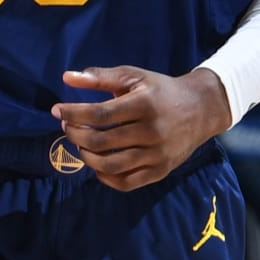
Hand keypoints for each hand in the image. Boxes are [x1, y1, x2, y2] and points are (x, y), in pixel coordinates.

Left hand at [51, 64, 230, 190]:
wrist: (201, 109)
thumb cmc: (161, 90)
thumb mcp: (134, 77)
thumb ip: (100, 77)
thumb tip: (67, 77)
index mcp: (144, 104)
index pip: (98, 114)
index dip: (73, 113)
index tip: (57, 111)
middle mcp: (152, 131)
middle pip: (100, 140)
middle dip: (75, 134)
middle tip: (67, 127)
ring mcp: (157, 154)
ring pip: (110, 165)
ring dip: (87, 157)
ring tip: (81, 145)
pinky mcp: (160, 171)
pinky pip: (126, 182)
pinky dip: (105, 177)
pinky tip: (97, 164)